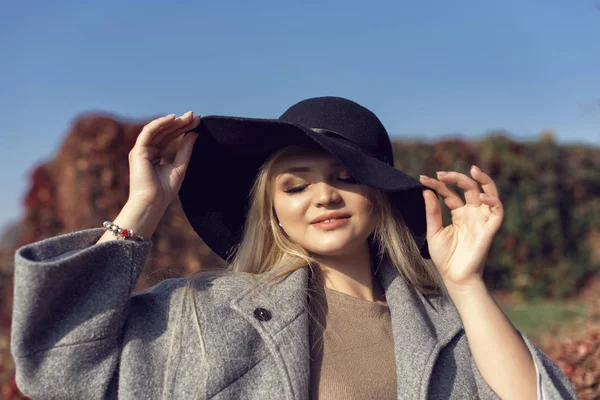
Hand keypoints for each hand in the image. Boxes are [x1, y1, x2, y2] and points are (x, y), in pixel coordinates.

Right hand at [128, 112, 200, 209]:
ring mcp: (141, 150)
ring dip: (172, 122)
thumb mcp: (180, 166)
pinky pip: (149, 132)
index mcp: (155, 155)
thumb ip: (185, 149)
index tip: (197, 122)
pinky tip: (173, 118)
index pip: (170, 137)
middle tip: (195, 115)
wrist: (152, 202)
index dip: (183, 128)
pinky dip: (160, 123)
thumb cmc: (165, 190)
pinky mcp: (137, 151)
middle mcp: (147, 151)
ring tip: (188, 116)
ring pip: (158, 130)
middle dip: (180, 123)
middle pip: (165, 132)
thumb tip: (194, 133)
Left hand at [419, 166, 503, 290]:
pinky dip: (493, 201)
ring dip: (484, 180)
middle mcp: (472, 213)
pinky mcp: (490, 228)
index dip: (437, 184)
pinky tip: (481, 196)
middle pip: (469, 188)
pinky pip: (498, 211)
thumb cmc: (444, 257)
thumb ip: (432, 211)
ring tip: (473, 170)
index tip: (423, 179)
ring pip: (489, 193)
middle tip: (440, 174)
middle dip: (456, 177)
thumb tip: (426, 190)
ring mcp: (482, 219)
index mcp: (458, 213)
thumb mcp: (433, 231)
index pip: (449, 193)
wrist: (454, 277)